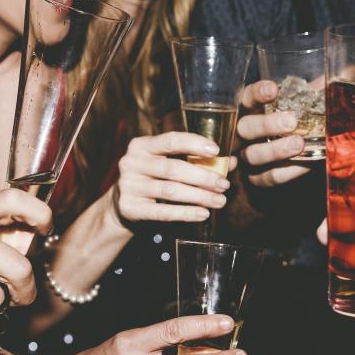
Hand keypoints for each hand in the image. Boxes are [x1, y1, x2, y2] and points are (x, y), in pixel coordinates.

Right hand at [114, 132, 231, 223]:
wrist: (123, 203)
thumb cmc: (153, 178)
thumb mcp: (168, 162)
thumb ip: (196, 160)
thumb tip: (231, 162)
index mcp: (142, 145)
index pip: (171, 140)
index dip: (194, 144)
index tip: (216, 150)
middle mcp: (132, 163)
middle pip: (173, 168)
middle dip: (203, 176)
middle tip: (224, 184)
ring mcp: (129, 186)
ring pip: (170, 190)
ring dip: (199, 196)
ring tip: (219, 201)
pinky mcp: (130, 208)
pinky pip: (162, 212)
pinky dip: (185, 213)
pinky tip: (202, 213)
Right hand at [237, 80, 311, 187]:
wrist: (294, 154)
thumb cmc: (295, 122)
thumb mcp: (299, 106)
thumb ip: (309, 95)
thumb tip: (329, 82)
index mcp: (249, 110)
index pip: (246, 98)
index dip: (257, 94)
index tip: (274, 90)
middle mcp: (241, 134)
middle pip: (245, 128)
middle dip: (267, 125)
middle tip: (291, 122)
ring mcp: (246, 157)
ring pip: (253, 155)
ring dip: (276, 150)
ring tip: (299, 144)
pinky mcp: (257, 178)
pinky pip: (269, 177)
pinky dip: (288, 171)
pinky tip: (305, 163)